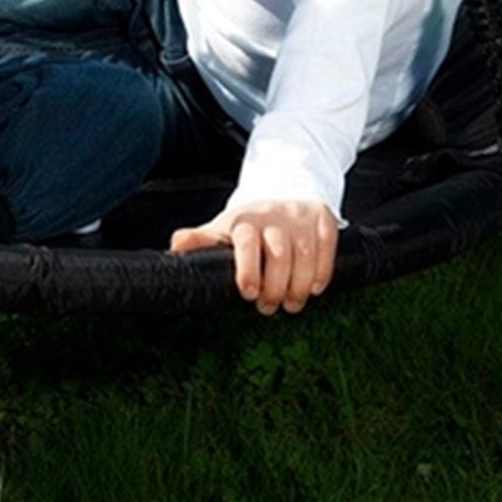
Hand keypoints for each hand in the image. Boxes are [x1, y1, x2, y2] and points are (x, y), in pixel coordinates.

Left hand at [170, 199, 337, 315]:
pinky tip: (313, 289)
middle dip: (275, 287)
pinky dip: (322, 271)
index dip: (248, 267)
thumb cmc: (249, 224)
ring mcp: (300, 217)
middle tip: (269, 308)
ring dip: (298, 286)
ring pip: (304, 254)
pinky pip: (327, 246)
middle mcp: (273, 215)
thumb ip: (200, 240)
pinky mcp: (323, 220)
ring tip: (291, 305)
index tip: (248, 293)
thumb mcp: (223, 229)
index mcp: (245, 220)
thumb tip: (174, 249)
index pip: (246, 241)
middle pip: (278, 253)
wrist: (284, 193)